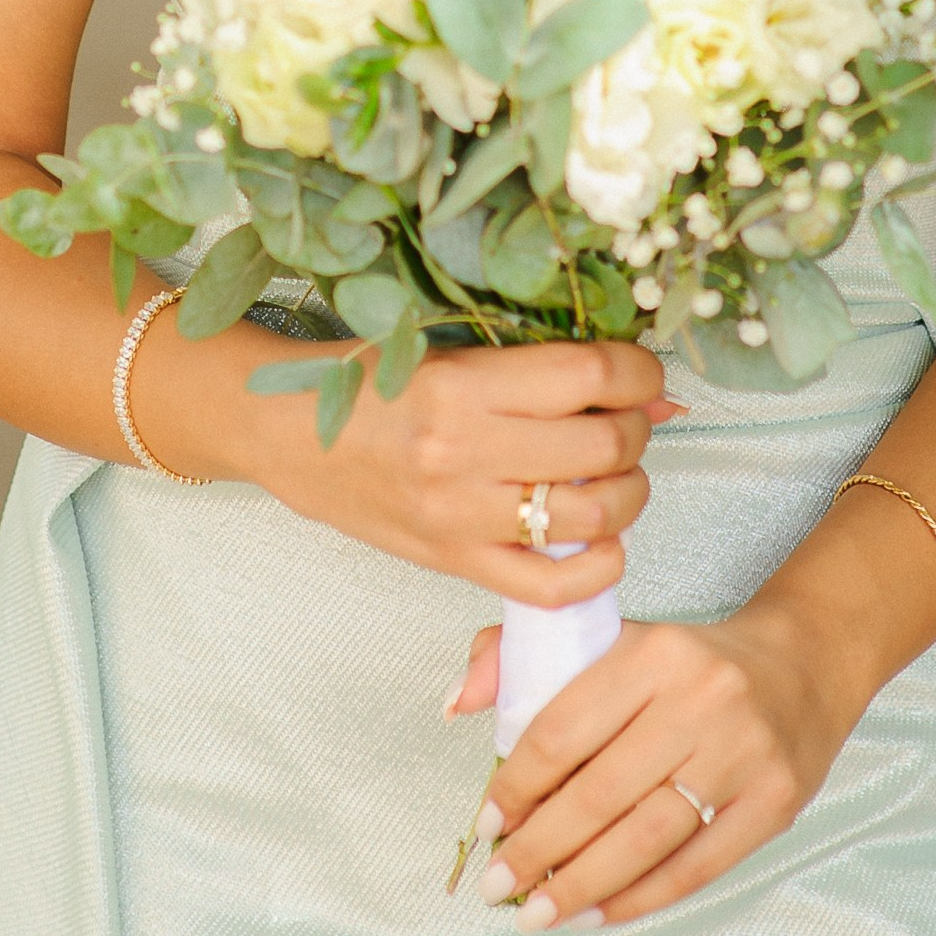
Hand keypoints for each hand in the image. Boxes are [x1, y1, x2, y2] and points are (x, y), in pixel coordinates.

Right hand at [252, 339, 676, 604]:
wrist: (282, 429)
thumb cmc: (367, 379)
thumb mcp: (449, 349)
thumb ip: (542, 369)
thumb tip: (653, 393)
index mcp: (461, 383)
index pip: (591, 376)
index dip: (639, 373)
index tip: (639, 374)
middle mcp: (463, 452)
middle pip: (604, 447)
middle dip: (634, 430)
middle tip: (622, 422)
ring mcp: (459, 516)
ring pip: (593, 516)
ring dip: (627, 493)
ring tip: (610, 475)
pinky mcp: (451, 562)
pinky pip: (551, 586)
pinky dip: (598, 566)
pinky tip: (599, 539)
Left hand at [449, 603, 862, 926]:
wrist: (803, 665)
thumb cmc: (687, 662)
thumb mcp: (612, 634)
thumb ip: (521, 655)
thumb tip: (457, 703)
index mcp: (651, 652)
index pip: (563, 729)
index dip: (515, 786)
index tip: (486, 823)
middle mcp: (701, 699)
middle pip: (600, 794)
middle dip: (538, 849)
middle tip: (497, 885)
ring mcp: (743, 754)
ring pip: (646, 838)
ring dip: (581, 885)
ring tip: (536, 913)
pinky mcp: (775, 801)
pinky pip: (696, 866)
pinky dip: (640, 897)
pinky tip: (598, 913)